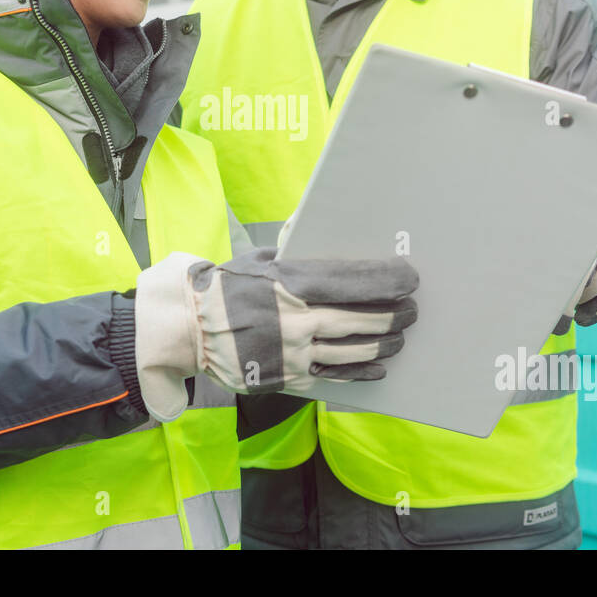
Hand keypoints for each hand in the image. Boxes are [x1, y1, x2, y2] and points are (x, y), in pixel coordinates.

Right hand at [132, 247, 417, 420]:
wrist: (185, 331)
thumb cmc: (223, 288)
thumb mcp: (255, 259)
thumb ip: (289, 246)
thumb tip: (307, 220)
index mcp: (290, 283)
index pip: (354, 281)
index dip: (387, 281)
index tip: (409, 278)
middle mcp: (297, 320)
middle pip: (363, 319)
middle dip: (395, 315)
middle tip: (412, 310)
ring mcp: (293, 352)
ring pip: (355, 352)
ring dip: (384, 344)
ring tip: (399, 337)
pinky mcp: (288, 377)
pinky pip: (335, 377)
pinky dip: (363, 372)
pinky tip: (379, 367)